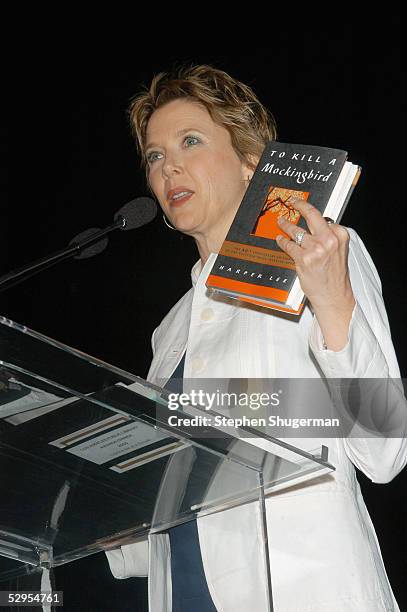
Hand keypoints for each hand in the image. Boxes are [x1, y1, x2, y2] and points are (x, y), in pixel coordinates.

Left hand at [276, 197, 354, 350]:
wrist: (334, 295)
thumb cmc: (334, 275)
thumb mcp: (338, 251)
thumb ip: (329, 238)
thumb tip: (313, 226)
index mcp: (340, 235)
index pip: (323, 218)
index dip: (311, 212)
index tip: (304, 207)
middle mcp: (329, 239)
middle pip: (311, 214)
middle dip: (300, 205)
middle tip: (293, 201)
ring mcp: (316, 249)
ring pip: (296, 231)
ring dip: (286, 225)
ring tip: (281, 221)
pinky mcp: (304, 259)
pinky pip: (289, 245)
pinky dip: (282, 241)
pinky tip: (280, 239)